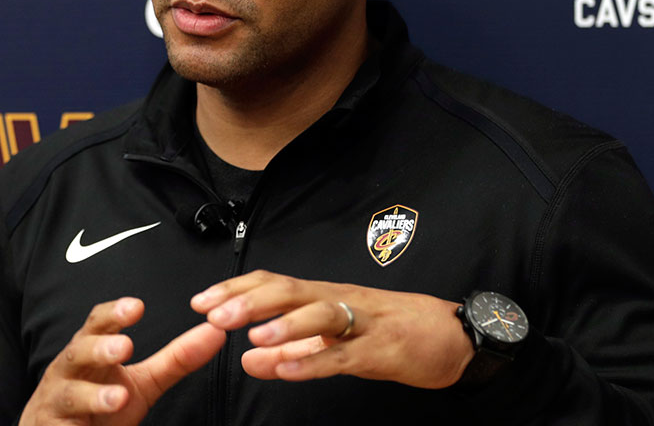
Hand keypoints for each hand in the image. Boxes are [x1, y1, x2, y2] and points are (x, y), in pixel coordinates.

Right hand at [21, 297, 225, 424]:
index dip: (114, 313)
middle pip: (78, 352)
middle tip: (124, 348)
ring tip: (118, 398)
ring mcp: (55, 402)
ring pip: (69, 395)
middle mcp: (67, 370)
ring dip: (93, 396)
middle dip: (99, 349)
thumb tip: (216, 331)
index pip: (97, 323)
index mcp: (89, 350)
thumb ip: (176, 359)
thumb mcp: (141, 382)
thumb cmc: (101, 403)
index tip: (137, 306)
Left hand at [191, 270, 472, 388]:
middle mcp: (341, 301)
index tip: (201, 300)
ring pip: (320, 314)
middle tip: (214, 313)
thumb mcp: (335, 344)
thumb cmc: (392, 334)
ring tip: (252, 338)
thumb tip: (246, 360)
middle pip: (291, 290)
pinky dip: (314, 362)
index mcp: (326, 296)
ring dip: (283, 325)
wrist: (453, 337)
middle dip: (249, 301)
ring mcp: (363, 323)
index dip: (236, 289)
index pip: (275, 283)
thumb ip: (291, 352)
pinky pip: (344, 355)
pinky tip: (287, 370)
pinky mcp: (383, 350)